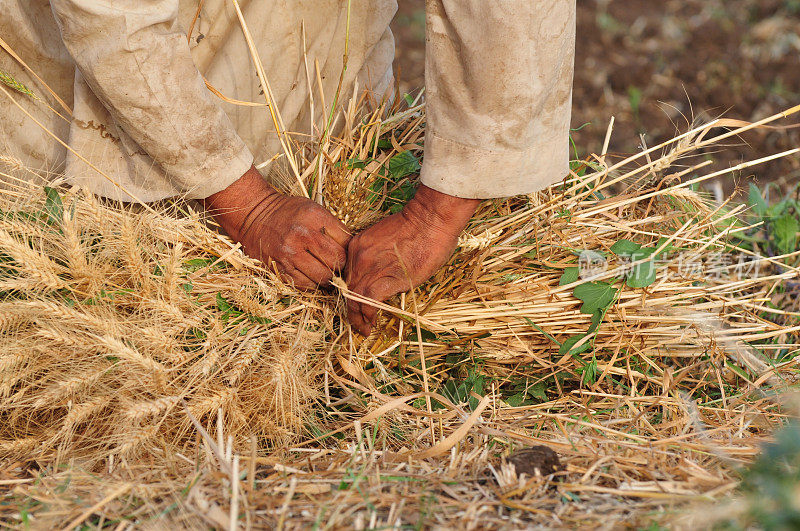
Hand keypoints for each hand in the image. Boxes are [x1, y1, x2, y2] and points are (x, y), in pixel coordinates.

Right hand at [202, 166, 350, 288]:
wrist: (254, 215)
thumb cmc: (288, 212)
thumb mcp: (314, 209)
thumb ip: (333, 227)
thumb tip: (353, 250)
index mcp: (315, 218)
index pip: (346, 243)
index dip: (349, 251)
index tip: (344, 252)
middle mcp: (303, 235)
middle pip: (337, 262)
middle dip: (340, 266)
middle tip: (337, 266)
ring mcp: (290, 253)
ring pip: (323, 277)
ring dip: (328, 278)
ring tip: (325, 272)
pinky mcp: (279, 268)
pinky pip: (305, 286)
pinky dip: (312, 285)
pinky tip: (311, 276)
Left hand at [345, 185, 480, 334]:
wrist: (429, 220)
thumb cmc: (417, 226)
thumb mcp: (386, 239)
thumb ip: (379, 256)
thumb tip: (384, 273)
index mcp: (358, 247)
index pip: (347, 276)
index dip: (349, 294)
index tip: (356, 305)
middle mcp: (359, 257)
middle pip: (347, 289)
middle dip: (351, 310)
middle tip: (358, 324)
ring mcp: (371, 267)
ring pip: (355, 298)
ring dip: (358, 317)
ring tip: (364, 329)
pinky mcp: (386, 278)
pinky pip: (369, 301)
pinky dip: (368, 314)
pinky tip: (372, 322)